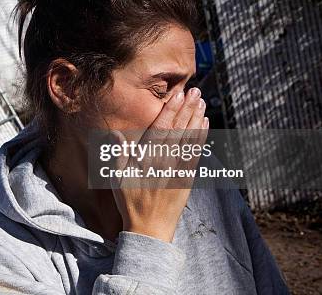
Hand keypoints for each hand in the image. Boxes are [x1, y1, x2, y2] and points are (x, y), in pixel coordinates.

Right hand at [109, 87, 208, 241]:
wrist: (150, 229)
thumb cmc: (130, 202)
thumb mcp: (116, 179)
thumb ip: (117, 155)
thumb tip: (116, 133)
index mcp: (147, 158)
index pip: (161, 129)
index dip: (170, 110)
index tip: (178, 95)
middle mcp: (165, 161)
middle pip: (178, 130)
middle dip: (187, 109)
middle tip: (195, 92)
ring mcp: (178, 169)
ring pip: (190, 139)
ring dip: (196, 119)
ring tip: (202, 103)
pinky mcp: (188, 178)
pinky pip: (196, 154)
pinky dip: (201, 138)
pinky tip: (204, 126)